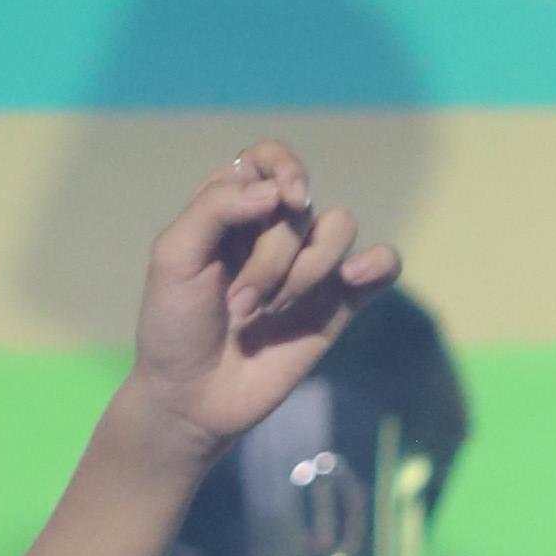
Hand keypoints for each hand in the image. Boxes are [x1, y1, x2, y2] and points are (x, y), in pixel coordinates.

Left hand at [127, 141, 401, 465]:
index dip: (283, 167)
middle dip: (271, 255)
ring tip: (269, 313)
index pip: (270, 158)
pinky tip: (353, 279)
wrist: (190, 398)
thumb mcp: (173, 258)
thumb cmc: (173, 326)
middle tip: (238, 304)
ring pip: (339, 227)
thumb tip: (278, 193)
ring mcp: (309, 264)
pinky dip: (377, 263)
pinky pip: (382, 264)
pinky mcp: (338, 302)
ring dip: (304, 272)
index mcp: (232, 208)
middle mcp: (273, 228)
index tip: (280, 200)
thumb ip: (215, 208)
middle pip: (301, 203)